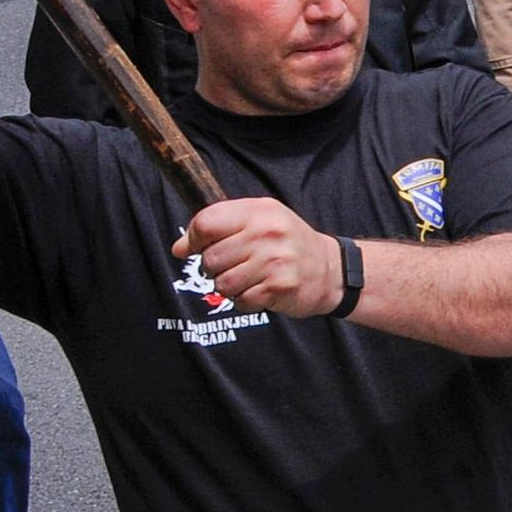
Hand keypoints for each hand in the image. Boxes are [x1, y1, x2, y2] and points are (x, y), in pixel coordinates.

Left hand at [174, 199, 345, 317]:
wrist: (332, 269)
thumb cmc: (289, 244)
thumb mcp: (260, 222)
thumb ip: (220, 227)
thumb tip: (179, 247)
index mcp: (260, 211)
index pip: (207, 222)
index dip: (194, 238)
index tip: (198, 246)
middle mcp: (269, 232)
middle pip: (211, 257)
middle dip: (214, 267)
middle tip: (234, 265)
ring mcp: (276, 260)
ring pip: (222, 282)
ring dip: (230, 286)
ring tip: (249, 278)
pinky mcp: (279, 286)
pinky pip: (240, 300)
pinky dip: (246, 300)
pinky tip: (261, 289)